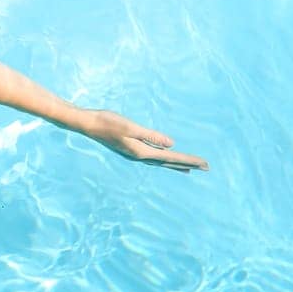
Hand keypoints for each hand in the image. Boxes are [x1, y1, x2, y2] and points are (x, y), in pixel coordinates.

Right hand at [75, 108, 208, 172]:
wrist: (86, 124)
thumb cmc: (107, 122)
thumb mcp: (130, 127)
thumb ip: (151, 136)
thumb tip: (171, 144)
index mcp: (141, 152)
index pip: (171, 157)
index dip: (189, 160)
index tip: (205, 164)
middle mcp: (139, 156)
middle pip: (169, 162)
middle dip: (187, 165)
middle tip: (206, 168)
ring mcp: (134, 153)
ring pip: (161, 161)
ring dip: (176, 164)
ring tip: (189, 168)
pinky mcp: (130, 148)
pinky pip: (153, 157)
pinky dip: (163, 158)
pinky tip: (165, 156)